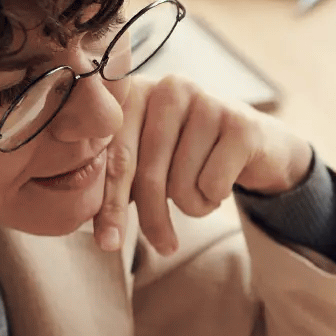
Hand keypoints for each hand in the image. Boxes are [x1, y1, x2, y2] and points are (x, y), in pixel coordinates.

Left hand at [93, 74, 314, 255]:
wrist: (256, 145)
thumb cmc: (189, 156)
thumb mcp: (149, 160)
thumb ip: (115, 174)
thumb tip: (79, 221)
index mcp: (135, 92)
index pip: (116, 158)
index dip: (111, 205)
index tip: (108, 244)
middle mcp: (169, 87)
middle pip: (148, 174)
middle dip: (154, 219)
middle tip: (164, 247)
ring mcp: (207, 101)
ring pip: (182, 184)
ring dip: (193, 206)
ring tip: (203, 192)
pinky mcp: (240, 122)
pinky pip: (213, 184)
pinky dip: (216, 198)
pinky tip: (222, 183)